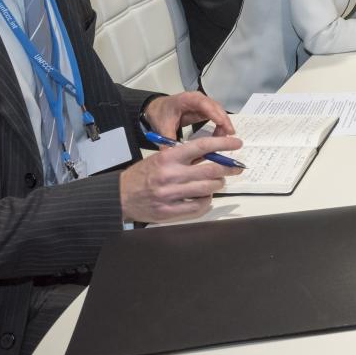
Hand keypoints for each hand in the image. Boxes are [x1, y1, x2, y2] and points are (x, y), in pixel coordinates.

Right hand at [119, 135, 243, 222]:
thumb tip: (213, 153)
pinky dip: (207, 201)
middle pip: (210, 169)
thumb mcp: (161, 158)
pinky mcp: (169, 211)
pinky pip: (198, 206)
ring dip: (218, 184)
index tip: (237, 143)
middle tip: (236, 167)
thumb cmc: (142, 175)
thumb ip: (185, 157)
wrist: (118, 196)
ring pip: (208, 188)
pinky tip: (205, 197)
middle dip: (228, 168)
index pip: (201, 146)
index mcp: (168, 158)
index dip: (223, 144)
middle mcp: (170, 175)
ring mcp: (170, 195)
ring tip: (218, 182)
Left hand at [144, 91, 234, 137]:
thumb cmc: (161, 114)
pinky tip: (219, 137)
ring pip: (219, 112)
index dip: (213, 112)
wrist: (159, 109)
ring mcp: (204, 104)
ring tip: (224, 139)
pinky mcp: (206, 110)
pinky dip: (220, 126)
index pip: (203, 104)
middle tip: (230, 134)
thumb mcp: (162, 126)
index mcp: (187, 99)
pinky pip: (217, 117)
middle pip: (215, 107)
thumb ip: (167, 139)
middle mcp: (199, 99)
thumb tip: (170, 154)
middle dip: (224, 120)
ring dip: (224, 124)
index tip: (221, 123)